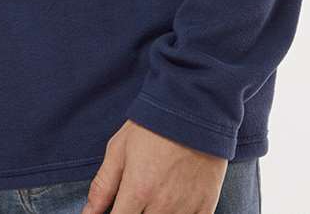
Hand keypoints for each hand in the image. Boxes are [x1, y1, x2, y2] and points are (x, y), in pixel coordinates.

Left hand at [80, 120, 227, 213]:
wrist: (193, 107)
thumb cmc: (153, 125)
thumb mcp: (119, 148)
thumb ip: (102, 185)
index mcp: (138, 190)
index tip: (118, 208)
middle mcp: (162, 204)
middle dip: (136, 212)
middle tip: (137, 197)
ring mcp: (186, 207)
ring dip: (156, 213)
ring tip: (155, 194)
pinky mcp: (207, 205)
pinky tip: (175, 202)